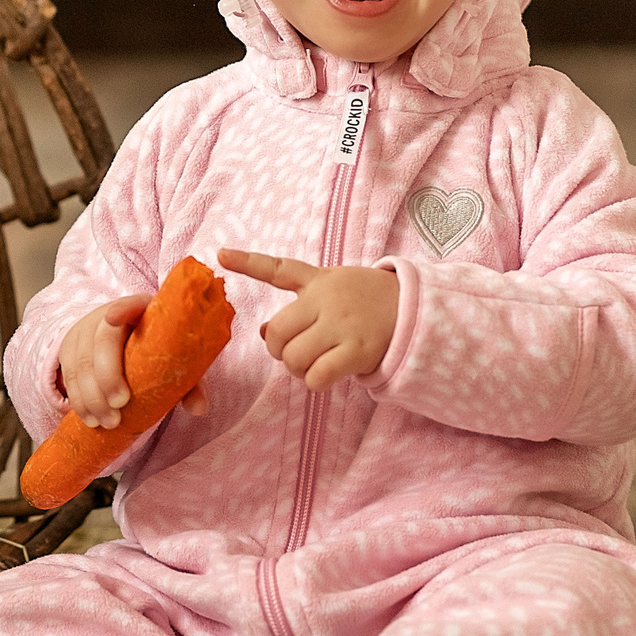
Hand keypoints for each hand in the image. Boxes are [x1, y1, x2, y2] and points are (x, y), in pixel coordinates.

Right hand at [58, 294, 210, 429]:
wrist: (122, 337)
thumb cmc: (154, 348)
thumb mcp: (172, 359)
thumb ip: (189, 382)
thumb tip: (199, 409)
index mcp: (140, 311)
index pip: (130, 303)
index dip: (121, 309)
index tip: (113, 318)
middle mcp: (108, 317)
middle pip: (102, 340)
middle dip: (107, 374)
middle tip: (120, 405)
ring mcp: (85, 333)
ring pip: (81, 363)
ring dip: (92, 397)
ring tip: (108, 422)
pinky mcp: (71, 351)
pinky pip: (70, 377)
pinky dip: (79, 401)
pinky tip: (90, 419)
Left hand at [215, 249, 397, 390]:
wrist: (415, 312)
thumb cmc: (368, 301)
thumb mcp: (334, 289)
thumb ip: (298, 306)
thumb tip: (262, 331)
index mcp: (318, 281)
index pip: (278, 269)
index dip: (247, 262)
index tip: (220, 254)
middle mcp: (326, 300)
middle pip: (277, 332)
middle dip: (278, 350)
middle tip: (295, 353)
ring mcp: (341, 325)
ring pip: (293, 358)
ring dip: (297, 369)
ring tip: (315, 364)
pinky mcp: (356, 351)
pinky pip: (316, 376)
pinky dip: (315, 382)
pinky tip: (327, 375)